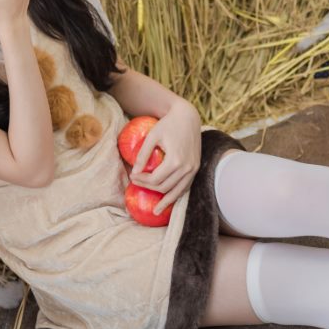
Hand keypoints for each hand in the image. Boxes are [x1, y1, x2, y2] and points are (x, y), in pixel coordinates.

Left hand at [128, 100, 202, 214]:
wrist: (188, 116)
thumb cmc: (168, 124)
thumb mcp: (152, 137)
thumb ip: (143, 155)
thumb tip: (134, 173)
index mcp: (176, 160)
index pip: (155, 179)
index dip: (141, 180)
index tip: (132, 176)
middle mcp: (187, 167)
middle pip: (164, 187)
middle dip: (149, 187)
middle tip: (136, 182)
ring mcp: (193, 169)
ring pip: (177, 191)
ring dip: (165, 201)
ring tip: (156, 211)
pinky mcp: (196, 168)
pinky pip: (186, 186)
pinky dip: (177, 194)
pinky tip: (169, 200)